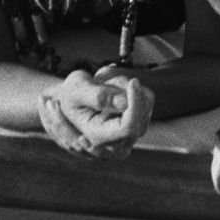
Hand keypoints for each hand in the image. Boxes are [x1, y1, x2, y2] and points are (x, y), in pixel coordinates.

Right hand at [36, 68, 153, 160]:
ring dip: (128, 86)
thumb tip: (124, 103)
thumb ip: (98, 96)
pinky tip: (115, 88)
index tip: (133, 81)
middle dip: (126, 89)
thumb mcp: (77, 89)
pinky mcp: (139, 121)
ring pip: (146, 103)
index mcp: (98, 138)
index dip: (135, 105)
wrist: (73, 97)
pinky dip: (134, 88)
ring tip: (105, 83)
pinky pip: (147, 98)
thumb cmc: (72, 93)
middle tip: (103, 78)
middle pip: (141, 114)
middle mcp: (117, 141)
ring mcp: (130, 133)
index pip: (128, 128)